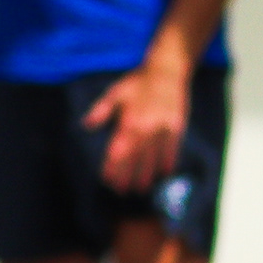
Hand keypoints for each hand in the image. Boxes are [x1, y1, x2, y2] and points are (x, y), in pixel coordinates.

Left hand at [85, 56, 192, 191]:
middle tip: (121, 190)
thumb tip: (86, 125)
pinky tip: (164, 173)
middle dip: (127, 175)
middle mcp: (146, 129)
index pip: (118, 150)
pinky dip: (168, 161)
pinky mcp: (176, 128)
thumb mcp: (116, 92)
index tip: (107, 179)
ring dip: (146, 174)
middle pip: (134, 158)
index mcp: (129, 121)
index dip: (112, 166)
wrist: (167, 71)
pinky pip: (172, 149)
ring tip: (141, 189)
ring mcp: (163, 129)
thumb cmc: (139, 81)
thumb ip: (101, 110)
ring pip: (153, 157)